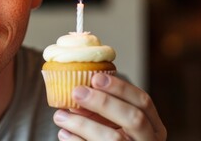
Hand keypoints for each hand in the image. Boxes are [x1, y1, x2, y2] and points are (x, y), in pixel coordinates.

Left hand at [52, 73, 166, 140]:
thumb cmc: (113, 138)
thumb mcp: (116, 124)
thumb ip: (104, 109)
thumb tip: (77, 92)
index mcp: (153, 127)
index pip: (143, 102)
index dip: (120, 87)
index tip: (95, 77)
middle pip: (134, 118)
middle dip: (104, 102)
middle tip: (77, 91)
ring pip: (113, 138)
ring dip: (82, 123)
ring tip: (60, 115)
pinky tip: (64, 133)